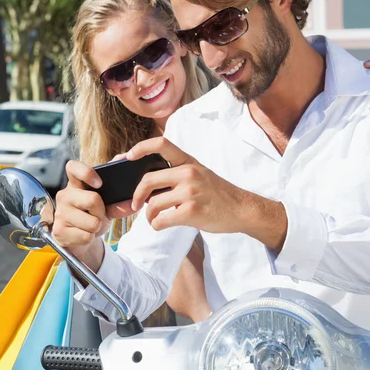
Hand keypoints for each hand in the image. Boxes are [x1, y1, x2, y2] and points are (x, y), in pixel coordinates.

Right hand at [53, 160, 130, 267]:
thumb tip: (135, 201)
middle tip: (97, 214)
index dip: (86, 172)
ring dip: (97, 227)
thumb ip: (120, 201)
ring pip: (91, 222)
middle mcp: (64, 195)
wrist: (80, 239)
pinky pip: (86, 236)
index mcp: (75, 184)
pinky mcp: (58, 231)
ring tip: (90, 226)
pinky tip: (83, 234)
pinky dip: (90, 238)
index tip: (99, 183)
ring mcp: (60, 213)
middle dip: (102, 211)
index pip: (73, 167)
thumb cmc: (93, 216)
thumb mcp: (107, 207)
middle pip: (93, 199)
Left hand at [127, 137, 286, 250]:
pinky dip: (156, 225)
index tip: (128, 157)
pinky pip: (161, 220)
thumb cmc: (217, 194)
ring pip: (153, 204)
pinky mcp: (192, 212)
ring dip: (148, 215)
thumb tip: (147, 184)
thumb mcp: (199, 174)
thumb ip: (177, 174)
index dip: (141, 148)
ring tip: (153, 218)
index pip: (161, 144)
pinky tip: (160, 225)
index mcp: (189, 161)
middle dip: (136, 195)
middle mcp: (189, 173)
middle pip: (148, 180)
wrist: (241, 209)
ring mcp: (190, 192)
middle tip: (135, 204)